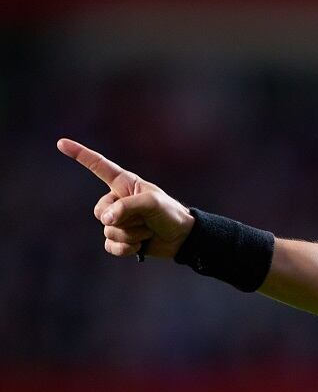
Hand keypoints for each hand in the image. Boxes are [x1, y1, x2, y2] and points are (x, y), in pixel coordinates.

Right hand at [57, 138, 194, 259]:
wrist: (182, 238)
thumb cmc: (170, 213)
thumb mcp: (152, 203)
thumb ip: (127, 207)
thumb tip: (105, 219)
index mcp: (124, 184)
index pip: (98, 166)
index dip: (80, 154)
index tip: (61, 143)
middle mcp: (117, 200)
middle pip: (100, 211)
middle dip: (123, 219)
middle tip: (146, 220)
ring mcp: (117, 221)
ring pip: (109, 231)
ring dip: (132, 234)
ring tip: (148, 230)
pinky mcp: (120, 239)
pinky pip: (110, 246)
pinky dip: (126, 248)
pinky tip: (139, 246)